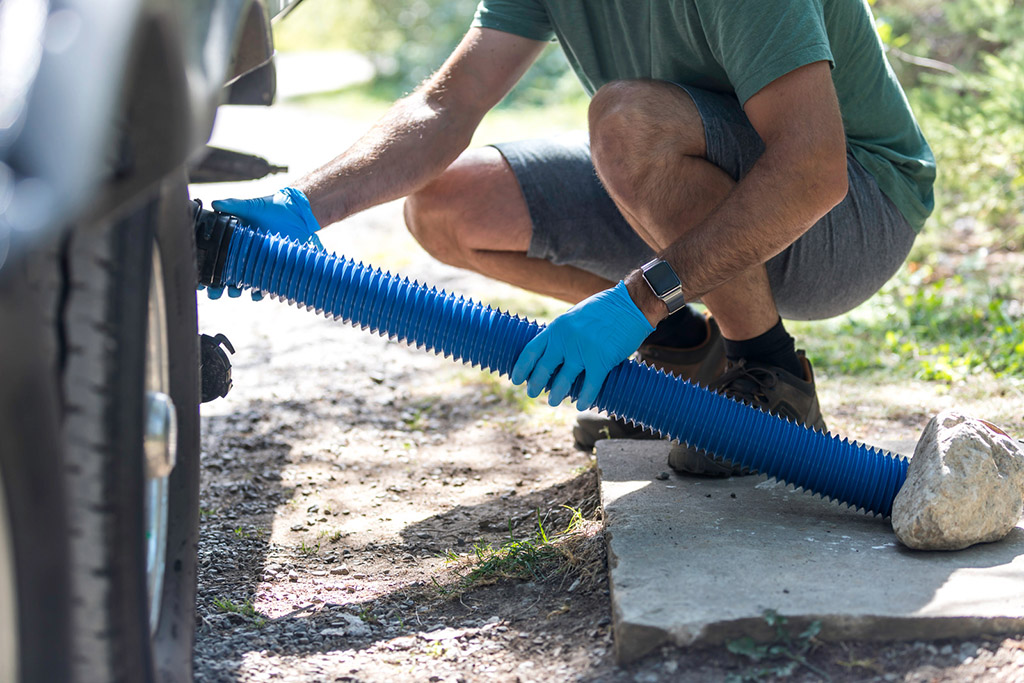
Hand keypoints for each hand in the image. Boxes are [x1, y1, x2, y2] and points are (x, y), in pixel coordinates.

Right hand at [200, 187, 324, 299]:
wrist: (297, 214)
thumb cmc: (271, 208)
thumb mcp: (251, 206)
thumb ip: (233, 205)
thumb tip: (215, 203)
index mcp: (231, 239)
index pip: (213, 256)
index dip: (204, 268)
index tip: (198, 280)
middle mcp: (241, 253)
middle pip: (223, 274)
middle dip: (216, 287)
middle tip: (214, 293)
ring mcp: (255, 262)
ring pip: (240, 283)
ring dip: (235, 291)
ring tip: (234, 292)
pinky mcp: (270, 268)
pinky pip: (262, 285)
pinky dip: (259, 292)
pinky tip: (257, 293)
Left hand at [511, 281, 653, 409]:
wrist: (630, 304)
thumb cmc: (605, 309)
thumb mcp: (575, 316)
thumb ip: (563, 333)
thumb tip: (553, 350)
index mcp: (557, 328)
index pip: (531, 351)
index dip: (521, 368)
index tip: (516, 379)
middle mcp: (565, 340)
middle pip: (544, 369)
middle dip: (536, 384)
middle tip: (532, 393)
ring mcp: (582, 351)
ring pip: (564, 381)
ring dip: (556, 394)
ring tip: (553, 401)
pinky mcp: (601, 361)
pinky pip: (590, 386)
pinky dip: (585, 398)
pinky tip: (580, 404)